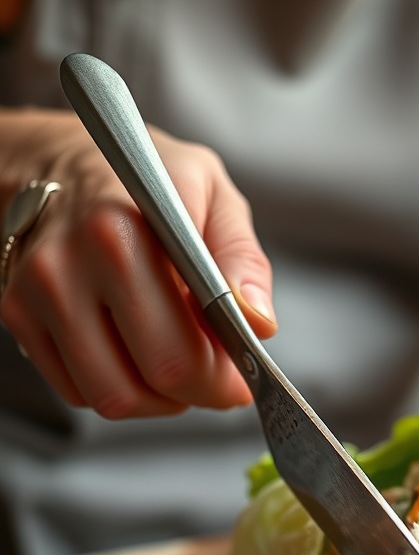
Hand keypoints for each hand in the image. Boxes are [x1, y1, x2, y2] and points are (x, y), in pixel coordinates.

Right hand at [0, 109, 274, 417]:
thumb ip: (242, 260)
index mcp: (121, 235)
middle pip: (146, 382)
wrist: (60, 155)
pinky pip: (78, 391)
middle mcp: (68, 268)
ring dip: (158, 399)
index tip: (241, 379)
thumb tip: (259, 323)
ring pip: (110, 397)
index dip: (219, 381)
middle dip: (197, 392)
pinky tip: (141, 356)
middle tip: (218, 377)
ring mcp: (35, 296)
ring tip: (180, 365)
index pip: (177, 353)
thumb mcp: (212, 193)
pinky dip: (120, 388)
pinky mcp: (18, 315)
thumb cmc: (150, 178)